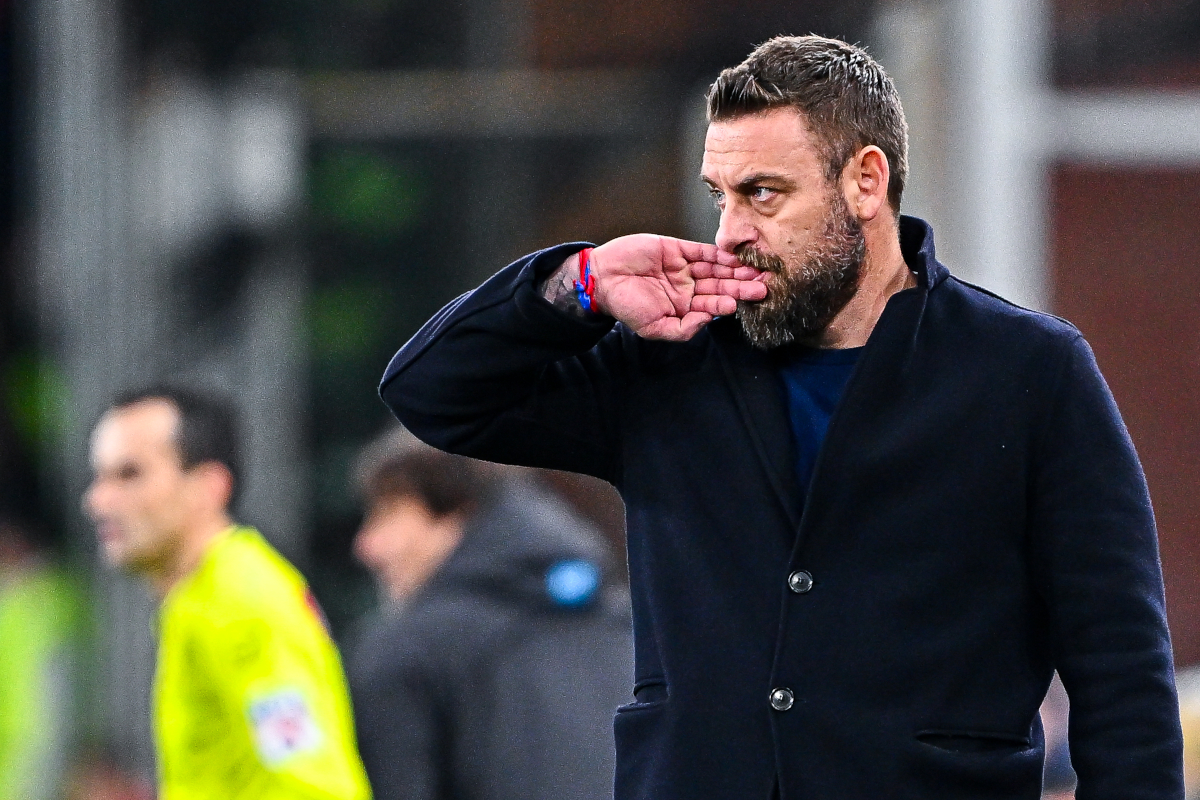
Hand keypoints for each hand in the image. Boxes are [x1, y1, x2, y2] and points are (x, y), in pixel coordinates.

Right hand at [589, 234, 765, 340]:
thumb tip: (708, 320)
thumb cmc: (625, 305)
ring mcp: (684, 268)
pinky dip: (719, 253)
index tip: (753, 300)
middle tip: (765, 283)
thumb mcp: (654, 328)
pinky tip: (736, 254)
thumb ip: (682, 329)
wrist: (602, 278)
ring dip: (736, 268)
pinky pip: (702, 251)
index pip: (715, 303)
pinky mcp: (677, 249)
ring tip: (757, 268)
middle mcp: (688, 288)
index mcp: (684, 307)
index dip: (734, 301)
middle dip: (743, 285)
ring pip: (717, 268)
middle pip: (722, 285)